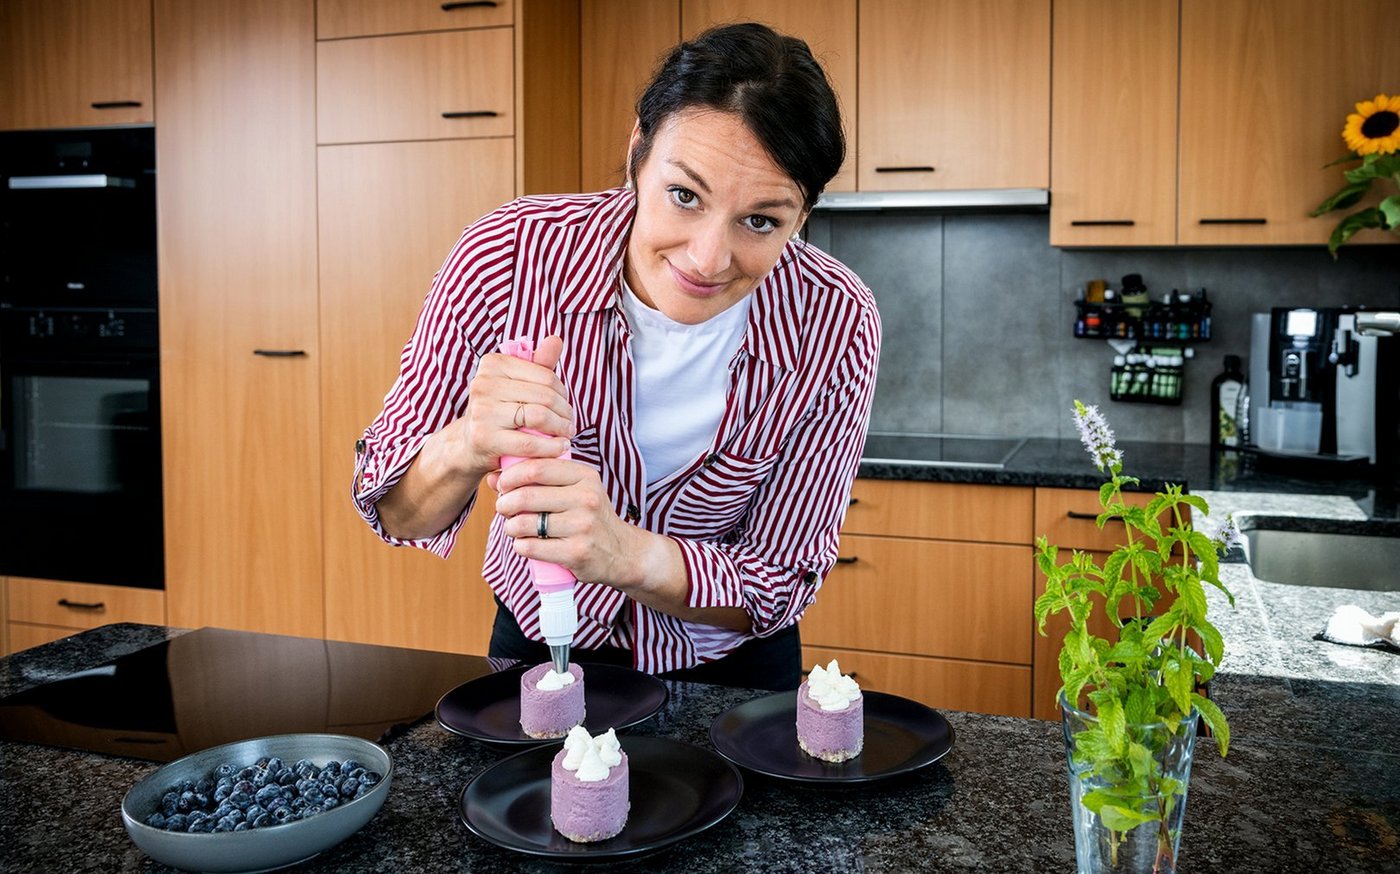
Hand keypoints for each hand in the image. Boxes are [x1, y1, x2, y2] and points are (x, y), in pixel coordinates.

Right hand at [446, 335, 573, 481]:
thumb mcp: (517, 384)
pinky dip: (550, 447)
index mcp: (493, 364)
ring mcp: (482, 410)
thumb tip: (556, 339)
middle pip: (544, 396)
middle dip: (565, 412)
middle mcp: (484, 383)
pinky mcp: (484, 437)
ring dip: (561, 428)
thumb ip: (538, 363)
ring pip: (539, 417)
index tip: (565, 406)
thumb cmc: (499, 410)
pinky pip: (529, 442)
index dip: (563, 393)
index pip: (545, 376)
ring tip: (567, 435)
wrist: (468, 444)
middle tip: (570, 424)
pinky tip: (560, 448)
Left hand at [493, 457, 645, 587]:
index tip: (503, 484)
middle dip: (505, 503)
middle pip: (527, 495)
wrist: (620, 552)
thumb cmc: (589, 516)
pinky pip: (531, 547)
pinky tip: (525, 544)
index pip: (538, 467)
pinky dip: (520, 546)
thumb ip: (539, 479)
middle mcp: (587, 498)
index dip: (511, 475)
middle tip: (503, 508)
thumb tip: (494, 478)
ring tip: (514, 527)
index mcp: (586, 476)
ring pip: (525, 523)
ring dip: (510, 527)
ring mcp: (582, 526)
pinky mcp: (576, 552)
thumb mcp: (575, 489)